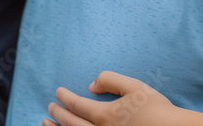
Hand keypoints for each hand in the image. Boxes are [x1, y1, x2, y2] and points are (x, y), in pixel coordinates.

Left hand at [44, 71, 175, 125]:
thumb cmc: (156, 109)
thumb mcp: (134, 86)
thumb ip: (110, 80)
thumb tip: (90, 86)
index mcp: (105, 115)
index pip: (77, 105)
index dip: (64, 98)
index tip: (58, 92)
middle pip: (71, 124)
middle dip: (58, 115)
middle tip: (49, 108)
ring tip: (46, 124)